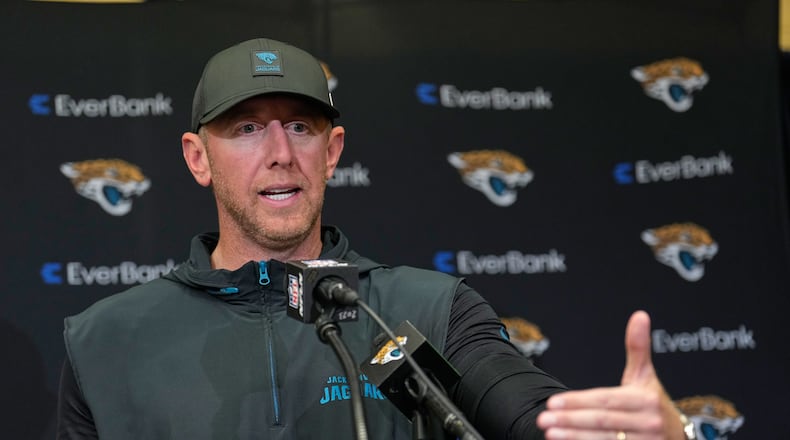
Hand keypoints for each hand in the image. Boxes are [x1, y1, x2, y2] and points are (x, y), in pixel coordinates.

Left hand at [536, 311, 684, 439]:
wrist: (679, 438)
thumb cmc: (655, 405)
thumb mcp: (647, 376)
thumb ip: (638, 348)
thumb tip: (639, 315)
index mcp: (646, 400)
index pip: (605, 400)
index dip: (578, 401)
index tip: (553, 402)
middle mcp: (648, 423)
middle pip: (602, 421)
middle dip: (570, 420)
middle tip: (544, 419)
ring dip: (574, 437)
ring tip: (550, 432)